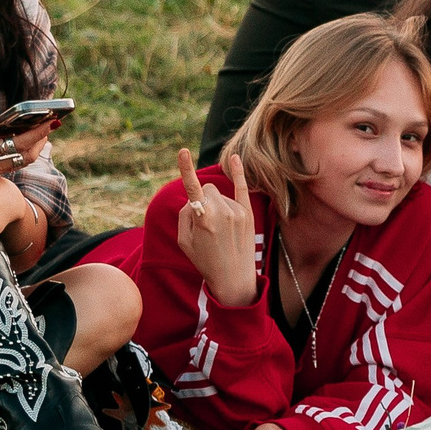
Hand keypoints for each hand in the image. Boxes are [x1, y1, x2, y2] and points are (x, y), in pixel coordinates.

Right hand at [0, 112, 59, 185]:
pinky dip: (22, 152)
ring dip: (34, 147)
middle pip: (25, 156)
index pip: (18, 144)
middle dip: (41, 140)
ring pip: (20, 162)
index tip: (51, 121)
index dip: (37, 133)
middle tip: (51, 124)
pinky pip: (11, 164)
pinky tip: (22, 140)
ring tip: (41, 130)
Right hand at [174, 149, 258, 309]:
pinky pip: (241, 187)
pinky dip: (238, 173)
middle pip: (206, 190)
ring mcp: (237, 212)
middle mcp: (222, 211)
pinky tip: (235, 159)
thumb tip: (193, 199)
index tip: (182, 151)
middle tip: (204, 223)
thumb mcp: (185, 241)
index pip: (192, 188)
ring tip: (220, 230)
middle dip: (202, 199)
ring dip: (216, 204)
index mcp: (203, 219)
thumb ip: (185, 215)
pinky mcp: (247, 214)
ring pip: (219, 194)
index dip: (186, 169)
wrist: (234, 279)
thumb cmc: (205, 261)